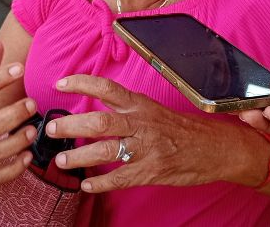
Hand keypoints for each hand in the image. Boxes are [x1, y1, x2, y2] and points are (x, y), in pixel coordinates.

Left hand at [46, 75, 252, 192]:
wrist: (218, 148)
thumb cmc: (185, 129)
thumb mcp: (156, 111)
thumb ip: (128, 111)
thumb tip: (97, 109)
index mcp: (142, 105)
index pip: (107, 88)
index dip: (82, 83)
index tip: (60, 83)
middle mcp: (141, 124)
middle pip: (99, 122)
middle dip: (71, 126)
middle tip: (51, 129)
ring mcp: (146, 149)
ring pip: (105, 151)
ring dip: (79, 156)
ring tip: (61, 159)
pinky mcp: (151, 172)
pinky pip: (120, 179)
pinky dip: (100, 183)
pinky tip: (87, 185)